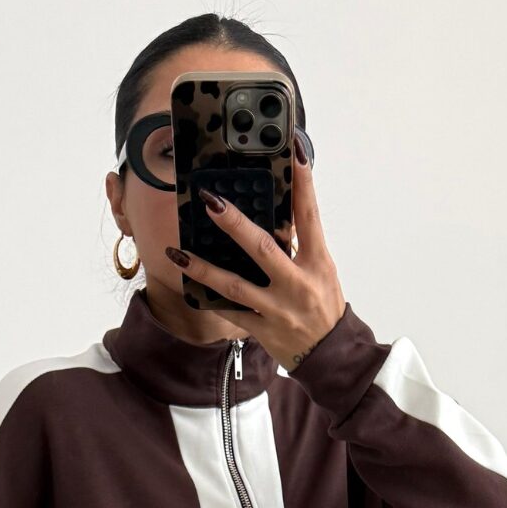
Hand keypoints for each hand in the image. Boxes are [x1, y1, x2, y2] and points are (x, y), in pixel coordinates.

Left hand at [164, 141, 345, 371]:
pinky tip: (189, 285)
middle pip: (263, 248)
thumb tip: (277, 214)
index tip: (293, 152)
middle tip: (210, 202)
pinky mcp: (263, 330)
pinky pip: (231, 312)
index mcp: (318, 262)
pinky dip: (210, 299)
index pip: (309, 215)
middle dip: (234, 224)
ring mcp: (278, 309)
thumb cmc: (324, 307)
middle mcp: (298, 284)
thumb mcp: (322, 271)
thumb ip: (300, 245)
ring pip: (235, 285)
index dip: (303, 183)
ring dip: (204, 268)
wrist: (330, 355)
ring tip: (177, 253)